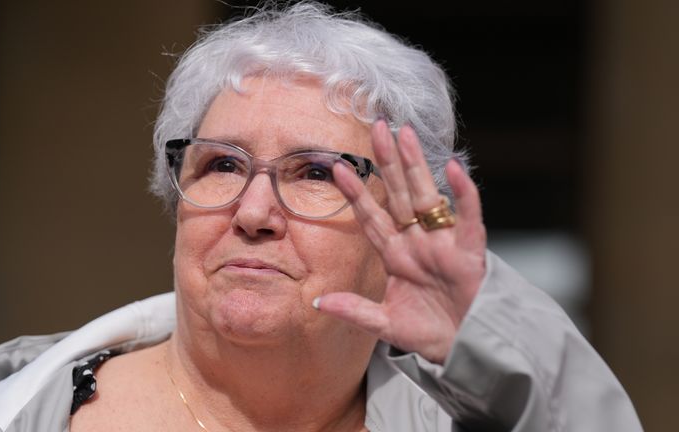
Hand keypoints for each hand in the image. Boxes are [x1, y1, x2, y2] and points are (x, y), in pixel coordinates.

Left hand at [317, 120, 486, 363]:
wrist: (466, 350)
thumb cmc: (429, 334)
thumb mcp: (385, 324)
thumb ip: (354, 310)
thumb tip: (317, 302)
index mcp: (396, 256)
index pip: (372, 217)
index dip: (356, 193)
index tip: (338, 168)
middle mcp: (418, 242)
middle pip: (399, 194)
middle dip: (387, 162)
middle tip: (377, 127)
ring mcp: (444, 244)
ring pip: (428, 197)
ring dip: (417, 166)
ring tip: (406, 134)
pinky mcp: (470, 253)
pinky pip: (468, 218)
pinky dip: (464, 195)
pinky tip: (454, 169)